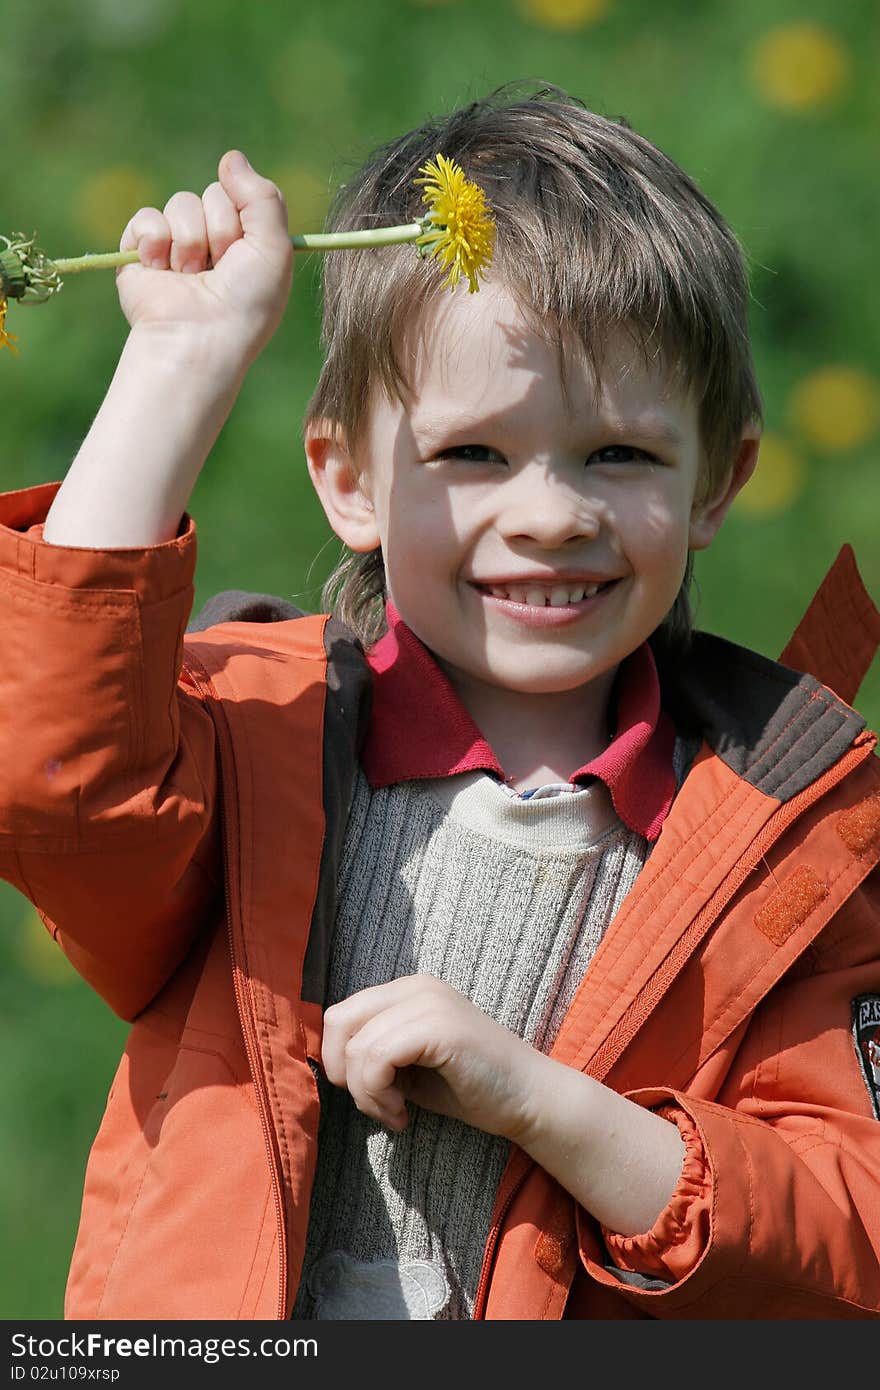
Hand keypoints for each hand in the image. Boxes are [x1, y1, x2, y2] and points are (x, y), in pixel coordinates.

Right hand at [116, 150, 292, 362]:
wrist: (200, 337)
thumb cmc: (245, 302)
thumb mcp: (274, 247)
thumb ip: (263, 196)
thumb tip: (231, 157)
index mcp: (245, 243)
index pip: (242, 193)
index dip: (243, 219)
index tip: (245, 253)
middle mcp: (212, 243)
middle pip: (212, 195)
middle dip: (217, 230)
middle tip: (217, 270)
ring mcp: (175, 246)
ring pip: (180, 203)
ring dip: (189, 242)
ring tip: (190, 277)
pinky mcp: (140, 252)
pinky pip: (145, 217)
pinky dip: (154, 242)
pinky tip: (160, 271)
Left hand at [321, 973, 542, 1137]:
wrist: (529, 1099)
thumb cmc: (471, 1088)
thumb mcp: (410, 1065)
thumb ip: (375, 1053)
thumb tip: (330, 1063)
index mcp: (408, 990)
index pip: (340, 1014)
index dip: (339, 1060)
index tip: (368, 1094)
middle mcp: (416, 987)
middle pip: (339, 1022)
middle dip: (345, 1074)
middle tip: (375, 1105)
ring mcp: (430, 1002)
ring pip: (359, 1047)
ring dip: (367, 1094)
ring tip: (394, 1114)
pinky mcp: (440, 1027)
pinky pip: (379, 1058)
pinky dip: (379, 1095)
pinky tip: (402, 1115)